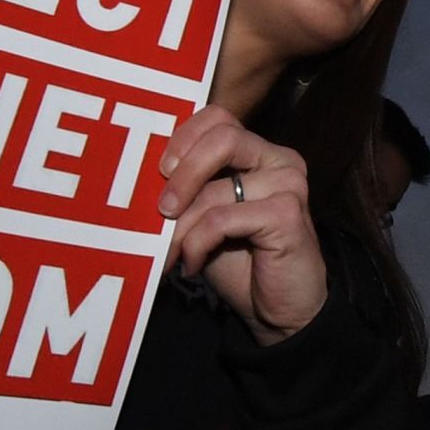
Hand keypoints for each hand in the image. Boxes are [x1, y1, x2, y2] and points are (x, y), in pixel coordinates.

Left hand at [158, 107, 324, 344]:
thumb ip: (188, 189)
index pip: (218, 117)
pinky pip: (223, 219)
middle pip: (223, 137)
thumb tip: (140, 176)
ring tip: (170, 254)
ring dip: (181, 227)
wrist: (280, 311)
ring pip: (216, 189)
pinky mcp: (287, 215)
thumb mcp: (204, 217)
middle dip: (182, 174)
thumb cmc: (240, 262)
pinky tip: (192, 264)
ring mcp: (288, 185)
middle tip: (160, 209)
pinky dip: (197, 244)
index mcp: (259, 152)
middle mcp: (279, 160)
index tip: (159, 171)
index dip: (183, 137)